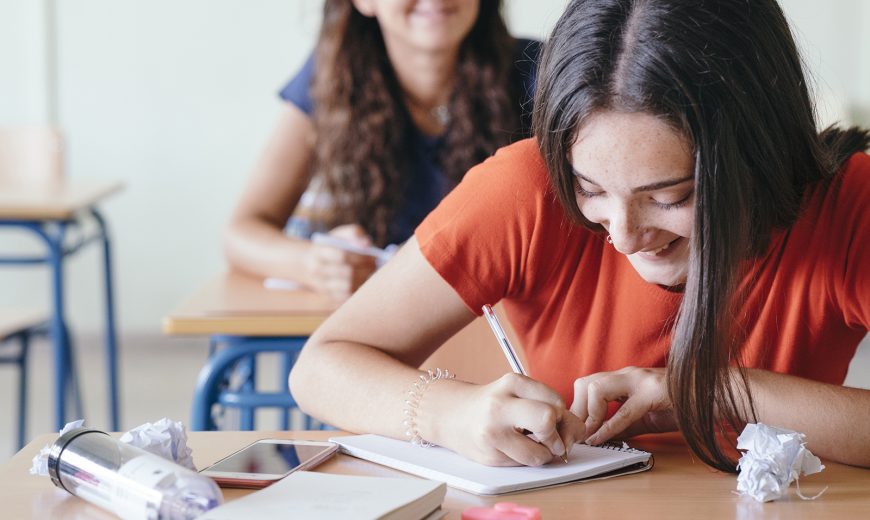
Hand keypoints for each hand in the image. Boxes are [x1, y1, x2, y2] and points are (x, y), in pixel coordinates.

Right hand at [303, 224, 376, 298]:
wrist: (310, 263)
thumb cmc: (333, 246)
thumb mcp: (340, 235)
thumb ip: (353, 233)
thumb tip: (366, 244)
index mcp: (320, 251)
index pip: (342, 256)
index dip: (360, 257)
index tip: (372, 256)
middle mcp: (317, 269)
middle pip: (346, 273)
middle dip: (365, 269)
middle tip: (375, 266)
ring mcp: (321, 285)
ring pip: (347, 287)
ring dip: (363, 280)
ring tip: (370, 274)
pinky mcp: (328, 296)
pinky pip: (346, 298)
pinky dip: (358, 291)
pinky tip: (363, 283)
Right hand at [445, 373, 584, 466]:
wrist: (450, 415)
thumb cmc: (493, 403)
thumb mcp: (517, 391)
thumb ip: (546, 404)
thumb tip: (576, 432)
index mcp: (511, 383)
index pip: (556, 402)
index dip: (561, 415)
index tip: (553, 417)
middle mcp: (500, 406)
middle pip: (547, 420)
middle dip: (558, 433)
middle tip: (551, 436)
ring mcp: (493, 434)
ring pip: (540, 454)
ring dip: (545, 453)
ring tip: (532, 443)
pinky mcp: (490, 457)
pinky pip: (525, 465)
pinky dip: (528, 459)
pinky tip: (516, 448)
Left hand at [571, 366, 676, 444]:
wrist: (716, 396)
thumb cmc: (684, 405)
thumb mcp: (646, 417)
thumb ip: (624, 425)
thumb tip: (602, 438)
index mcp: (625, 378)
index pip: (587, 384)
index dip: (577, 408)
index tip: (577, 431)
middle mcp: (629, 374)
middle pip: (585, 382)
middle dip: (577, 410)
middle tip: (580, 433)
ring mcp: (641, 381)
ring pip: (597, 388)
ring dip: (590, 415)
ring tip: (591, 436)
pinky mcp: (654, 393)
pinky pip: (624, 411)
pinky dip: (608, 427)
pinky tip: (601, 439)